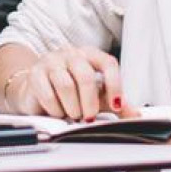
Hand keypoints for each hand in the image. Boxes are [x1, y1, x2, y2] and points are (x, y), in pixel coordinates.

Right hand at [7, 46, 127, 121]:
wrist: (36, 89)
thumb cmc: (70, 90)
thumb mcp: (96, 95)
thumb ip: (115, 102)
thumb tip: (135, 114)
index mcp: (90, 55)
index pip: (108, 63)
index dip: (115, 85)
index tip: (117, 105)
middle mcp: (71, 54)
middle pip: (86, 76)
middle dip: (90, 102)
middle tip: (89, 117)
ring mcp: (51, 62)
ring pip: (66, 85)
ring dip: (72, 107)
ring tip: (73, 115)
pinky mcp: (35, 74)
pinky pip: (47, 94)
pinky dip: (55, 109)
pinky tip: (58, 112)